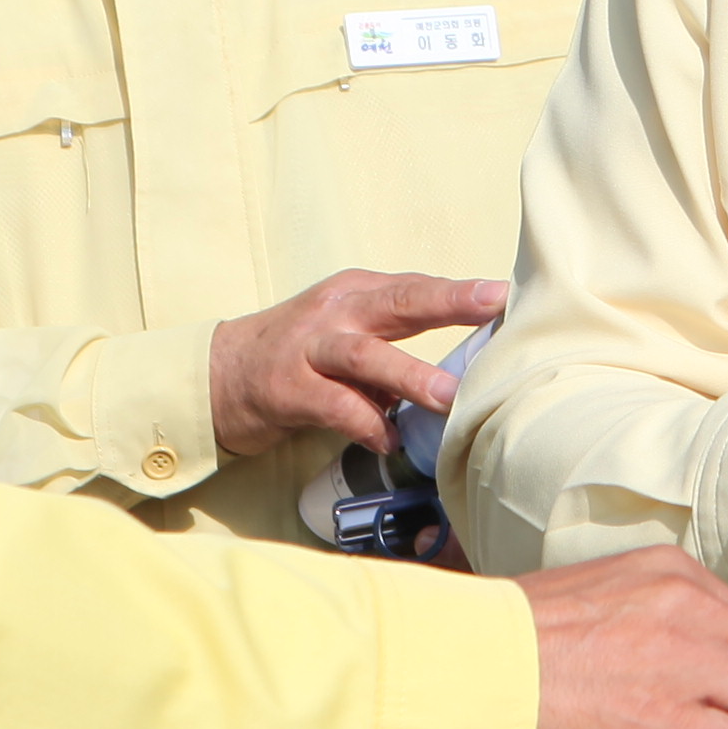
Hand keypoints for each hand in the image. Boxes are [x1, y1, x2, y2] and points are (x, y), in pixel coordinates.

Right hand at [206, 271, 507, 459]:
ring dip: (408, 374)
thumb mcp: (349, 334)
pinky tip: (389, 440)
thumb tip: (466, 367)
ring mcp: (309, 350)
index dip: (463, 291)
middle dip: (447, 302)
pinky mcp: (287, 390)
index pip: (418, 288)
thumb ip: (397, 343)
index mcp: (358, 293)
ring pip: (365, 355)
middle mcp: (337, 313)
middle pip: (398, 301)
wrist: (220, 375)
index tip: (507, 293)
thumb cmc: (302, 355)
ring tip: (447, 395)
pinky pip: (334, 406)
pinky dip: (365, 423)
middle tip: (491, 305)